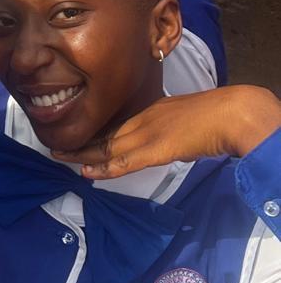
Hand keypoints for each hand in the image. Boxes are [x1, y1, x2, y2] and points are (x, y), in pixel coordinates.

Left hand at [52, 86, 280, 178]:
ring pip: (106, 146)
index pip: (115, 123)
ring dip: (82, 153)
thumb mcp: (183, 116)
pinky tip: (86, 171)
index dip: (95, 131)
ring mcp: (145, 134)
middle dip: (79, 140)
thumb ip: (169, 125)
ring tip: (59, 156)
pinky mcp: (152, 150)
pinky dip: (103, 168)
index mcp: (150, 111)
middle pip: (104, 133)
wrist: (226, 114)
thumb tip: (166, 135)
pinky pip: (122, 162)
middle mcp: (141, 120)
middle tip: (56, 145)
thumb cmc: (212, 116)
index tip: (77, 136)